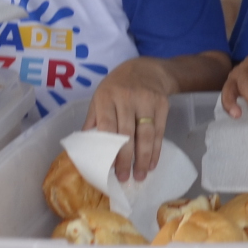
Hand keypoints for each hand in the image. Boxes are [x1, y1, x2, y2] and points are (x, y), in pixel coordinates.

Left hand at [88, 60, 175, 180]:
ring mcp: (146, 101)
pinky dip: (155, 150)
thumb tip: (86, 149)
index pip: (108, 126)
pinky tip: (151, 164)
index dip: (109, 148)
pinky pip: (159, 132)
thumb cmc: (117, 88)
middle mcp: (127, 98)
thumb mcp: (100, 98)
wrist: (146, 69)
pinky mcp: (162, 105)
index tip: (109, 168)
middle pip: (127, 133)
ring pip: (145, 134)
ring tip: (140, 176)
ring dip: (143, 158)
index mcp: (107, 97)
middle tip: (125, 178)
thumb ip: (93, 121)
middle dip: (126, 159)